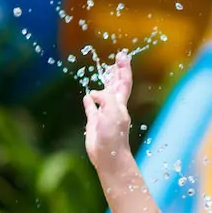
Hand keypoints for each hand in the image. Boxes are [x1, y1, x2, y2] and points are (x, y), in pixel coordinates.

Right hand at [83, 50, 133, 167]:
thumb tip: (92, 95)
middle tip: (117, 57)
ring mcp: (104, 114)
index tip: (122, 55)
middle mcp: (114, 107)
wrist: (108, 156)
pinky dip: (89, 102)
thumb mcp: (113, 111)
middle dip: (117, 71)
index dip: (123, 69)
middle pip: (116, 85)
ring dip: (104, 84)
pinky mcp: (94, 123)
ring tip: (105, 73)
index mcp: (120, 103)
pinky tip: (88, 96)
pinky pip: (91, 109)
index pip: (123, 82)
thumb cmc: (113, 136)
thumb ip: (106, 98)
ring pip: (103, 95)